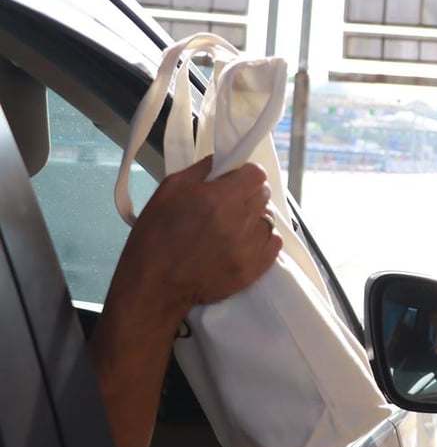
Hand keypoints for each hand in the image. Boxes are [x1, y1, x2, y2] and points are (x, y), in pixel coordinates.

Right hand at [108, 155, 282, 329]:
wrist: (153, 286)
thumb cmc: (155, 237)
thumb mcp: (169, 190)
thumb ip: (202, 170)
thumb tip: (223, 160)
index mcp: (218, 199)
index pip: (257, 174)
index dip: (246, 174)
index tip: (236, 179)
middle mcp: (238, 222)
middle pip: (263, 195)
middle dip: (249, 194)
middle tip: (230, 203)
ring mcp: (248, 248)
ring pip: (269, 219)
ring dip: (255, 218)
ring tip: (233, 225)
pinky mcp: (252, 269)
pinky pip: (273, 243)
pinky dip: (262, 239)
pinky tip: (242, 241)